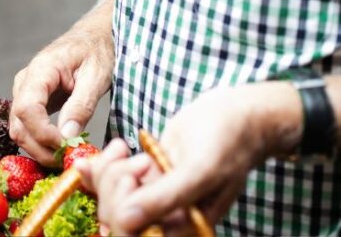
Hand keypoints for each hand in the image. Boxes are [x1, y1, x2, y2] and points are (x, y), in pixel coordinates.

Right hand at [10, 6, 113, 163]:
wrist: (94, 36)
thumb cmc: (98, 51)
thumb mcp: (97, 76)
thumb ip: (81, 106)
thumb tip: (67, 137)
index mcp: (41, 70)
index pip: (27, 108)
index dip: (42, 134)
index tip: (65, 147)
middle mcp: (25, 81)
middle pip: (18, 124)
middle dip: (39, 148)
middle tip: (67, 162)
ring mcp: (25, 92)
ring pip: (19, 129)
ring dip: (38, 149)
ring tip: (65, 158)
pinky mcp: (31, 101)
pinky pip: (27, 126)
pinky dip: (40, 143)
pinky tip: (59, 149)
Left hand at [77, 83, 301, 234]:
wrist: (235, 115)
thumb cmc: (230, 143)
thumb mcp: (201, 171)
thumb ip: (166, 197)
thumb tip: (127, 220)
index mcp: (183, 227)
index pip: (133, 235)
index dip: (123, 210)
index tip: (135, 177)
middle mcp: (165, 217)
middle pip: (116, 217)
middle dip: (117, 185)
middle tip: (143, 161)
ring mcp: (152, 195)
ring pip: (109, 195)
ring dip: (110, 170)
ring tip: (129, 150)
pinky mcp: (143, 176)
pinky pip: (111, 179)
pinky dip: (105, 162)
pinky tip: (118, 147)